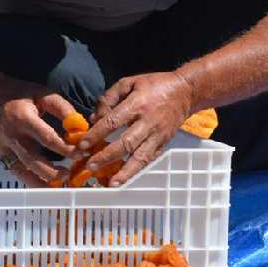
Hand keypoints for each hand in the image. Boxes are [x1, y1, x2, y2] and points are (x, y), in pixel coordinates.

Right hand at [0, 78, 77, 187]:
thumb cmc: (19, 93)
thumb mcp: (43, 94)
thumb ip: (62, 109)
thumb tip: (80, 126)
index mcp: (23, 118)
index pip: (47, 138)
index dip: (65, 148)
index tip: (80, 153)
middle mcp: (11, 135)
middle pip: (33, 160)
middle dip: (54, 171)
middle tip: (71, 174)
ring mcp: (3, 147)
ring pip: (23, 170)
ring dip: (43, 180)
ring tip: (60, 183)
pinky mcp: (0, 154)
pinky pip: (16, 172)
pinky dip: (30, 181)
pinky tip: (45, 186)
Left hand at [76, 71, 195, 185]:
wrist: (185, 92)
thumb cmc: (155, 85)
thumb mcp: (129, 82)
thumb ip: (109, 98)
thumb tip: (94, 118)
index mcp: (137, 104)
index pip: (113, 122)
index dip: (97, 134)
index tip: (82, 146)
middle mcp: (148, 122)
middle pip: (125, 143)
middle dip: (106, 156)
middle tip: (90, 166)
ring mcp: (157, 134)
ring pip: (140, 157)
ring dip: (125, 172)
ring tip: (111, 184)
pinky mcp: (164, 143)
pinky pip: (150, 159)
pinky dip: (138, 171)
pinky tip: (126, 179)